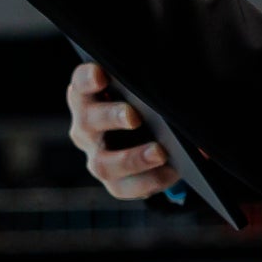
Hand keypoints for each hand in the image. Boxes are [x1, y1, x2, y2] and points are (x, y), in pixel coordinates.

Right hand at [65, 61, 177, 202]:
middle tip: (133, 116)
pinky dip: (150, 180)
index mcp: (90, 96)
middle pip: (89, 121)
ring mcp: (95, 156)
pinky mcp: (112, 181)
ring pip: (103, 163)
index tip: (101, 74)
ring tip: (159, 153)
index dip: (87, 78)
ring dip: (132, 159)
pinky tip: (172, 172)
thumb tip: (181, 100)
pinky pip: (125, 187)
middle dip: (110, 117)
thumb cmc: (148, 102)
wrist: (152, 135)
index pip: (81, 82)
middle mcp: (86, 126)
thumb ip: (158, 90)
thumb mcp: (150, 92)